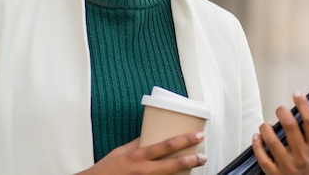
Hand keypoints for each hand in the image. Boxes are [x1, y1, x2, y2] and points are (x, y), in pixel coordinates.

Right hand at [75, 132, 206, 174]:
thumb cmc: (104, 171)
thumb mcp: (119, 152)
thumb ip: (135, 144)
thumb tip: (148, 136)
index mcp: (138, 156)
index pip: (166, 145)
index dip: (184, 140)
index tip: (197, 135)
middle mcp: (143, 170)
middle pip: (173, 164)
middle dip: (192, 159)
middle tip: (204, 155)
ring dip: (185, 173)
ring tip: (197, 166)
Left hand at [251, 92, 308, 174]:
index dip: (304, 105)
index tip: (297, 95)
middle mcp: (302, 156)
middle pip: (291, 127)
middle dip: (282, 112)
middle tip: (280, 110)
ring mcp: (287, 165)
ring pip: (272, 140)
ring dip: (266, 127)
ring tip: (266, 125)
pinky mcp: (273, 173)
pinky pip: (261, 156)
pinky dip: (257, 143)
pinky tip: (258, 136)